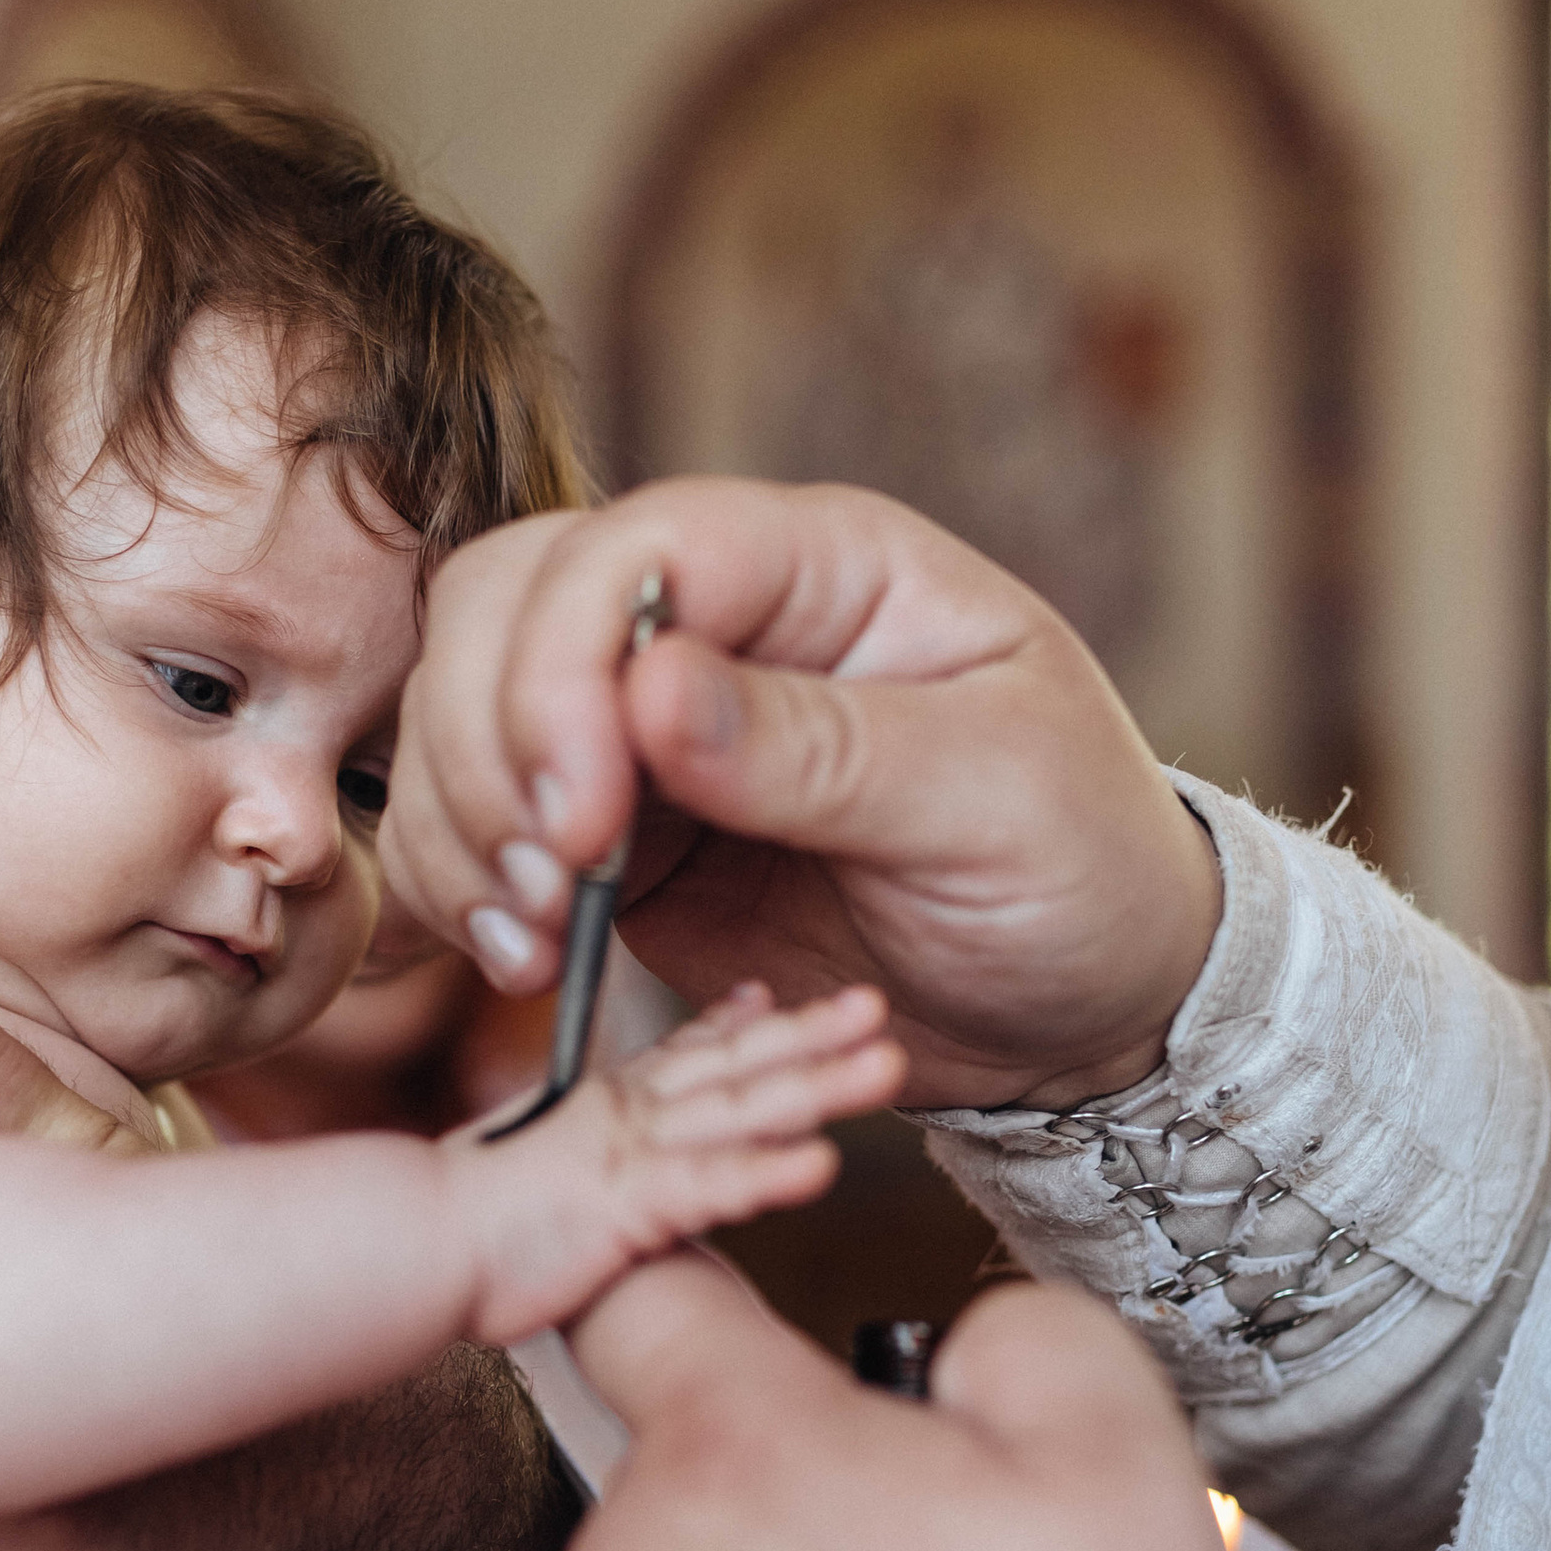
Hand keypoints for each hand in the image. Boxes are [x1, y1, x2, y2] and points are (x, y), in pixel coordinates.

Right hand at [381, 479, 1221, 1110]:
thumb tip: (648, 690)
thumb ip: (822, 747)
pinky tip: (524, 958)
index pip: (638, 546)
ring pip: (466, 711)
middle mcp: (718, 626)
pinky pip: (482, 828)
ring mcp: (651, 733)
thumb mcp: (992, 800)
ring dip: (460, 822)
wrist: (1090, 1004)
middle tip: (549, 878)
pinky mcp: (616, 839)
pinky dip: (466, 888)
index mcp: (826, 567)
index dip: (569, 663)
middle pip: (508, 605)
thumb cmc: (1081, 868)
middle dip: (489, 741)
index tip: (585, 812)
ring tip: (530, 938)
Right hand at [456, 980, 904, 1343]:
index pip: (690, 1051)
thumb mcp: (532, 1161)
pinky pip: (704, 1189)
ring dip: (814, 1088)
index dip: (746, 1022)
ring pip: (737, 1113)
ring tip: (884, 1068)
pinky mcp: (622, 1207)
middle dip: (812, 1035)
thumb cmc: (458, 1219)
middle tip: (874, 1006)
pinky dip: (761, 1174)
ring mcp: (628, 1155)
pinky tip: (820, 1165)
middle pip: (736, 1065)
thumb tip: (614, 1131)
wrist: (399, 1245)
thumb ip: (584, 1134)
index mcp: (610, 1107)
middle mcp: (627, 1117)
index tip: (784, 996)